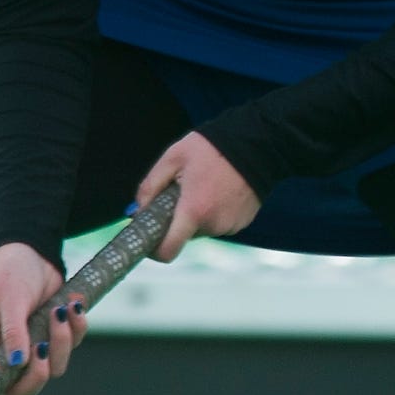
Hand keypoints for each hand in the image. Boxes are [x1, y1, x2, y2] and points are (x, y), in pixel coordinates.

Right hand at [0, 241, 89, 394]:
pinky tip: (73, 306)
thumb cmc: (9, 274)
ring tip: (60, 311)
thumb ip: (12, 330)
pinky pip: (72, 346)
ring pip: (54, 369)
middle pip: (23, 391)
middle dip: (37, 377)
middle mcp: (8, 355)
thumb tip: (17, 362)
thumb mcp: (8, 299)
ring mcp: (33, 348)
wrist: (33, 253)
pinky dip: (77, 329)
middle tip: (43, 348)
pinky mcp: (55, 337)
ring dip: (62, 342)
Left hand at [135, 132, 263, 262]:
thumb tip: (138, 210)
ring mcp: (230, 225)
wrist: (257, 144)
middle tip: (181, 193)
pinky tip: (220, 190)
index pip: (168, 249)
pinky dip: (215, 212)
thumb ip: (150, 186)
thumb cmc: (212, 149)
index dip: (155, 250)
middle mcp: (213, 224)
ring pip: (202, 228)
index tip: (150, 241)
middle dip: (179, 219)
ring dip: (198, 214)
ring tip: (205, 186)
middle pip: (185, 234)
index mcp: (193, 210)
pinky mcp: (242, 222)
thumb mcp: (173, 158)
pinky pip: (219, 224)